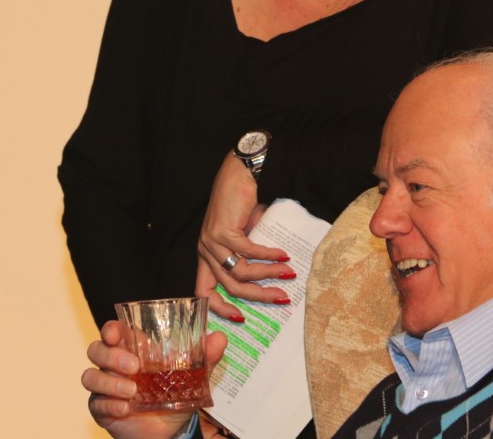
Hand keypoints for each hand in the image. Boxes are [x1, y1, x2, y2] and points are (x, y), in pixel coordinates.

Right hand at [82, 321, 226, 438]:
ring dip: (109, 381)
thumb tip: (220, 337)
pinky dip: (109, 404)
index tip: (115, 333)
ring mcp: (106, 387)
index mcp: (133, 349)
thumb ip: (205, 358)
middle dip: (111, 355)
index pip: (114, 331)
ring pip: (90, 376)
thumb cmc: (175, 397)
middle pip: (96, 349)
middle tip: (134, 366)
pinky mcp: (101, 409)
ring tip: (132, 391)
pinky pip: (95, 403)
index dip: (111, 329)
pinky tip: (126, 408)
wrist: (170, 432)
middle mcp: (114, 365)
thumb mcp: (193, 378)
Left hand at [196, 153, 295, 321]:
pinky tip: (284, 255)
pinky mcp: (222, 232)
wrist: (241, 174)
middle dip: (259, 296)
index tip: (242, 318)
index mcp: (206, 256)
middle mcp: (204, 251)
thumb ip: (250, 259)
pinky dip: (269, 256)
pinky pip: (249, 253)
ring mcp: (211, 242)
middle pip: (230, 288)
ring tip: (288, 272)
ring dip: (268, 275)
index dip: (221, 309)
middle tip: (282, 298)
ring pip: (240, 274)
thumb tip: (270, 283)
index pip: (204, 292)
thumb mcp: (245, 237)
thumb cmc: (244, 204)